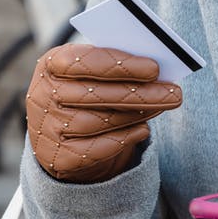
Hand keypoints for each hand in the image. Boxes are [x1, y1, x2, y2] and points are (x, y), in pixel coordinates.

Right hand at [26, 44, 182, 182]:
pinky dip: (122, 139)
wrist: (60, 131)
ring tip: (163, 105)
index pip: (81, 61)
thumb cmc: (85, 89)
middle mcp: (42, 95)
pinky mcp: (56, 157)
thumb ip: (116, 66)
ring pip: (98, 122)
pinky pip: (94, 150)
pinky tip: (143, 130)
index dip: (119, 65)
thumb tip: (156, 69)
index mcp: (51, 64)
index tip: (154, 68)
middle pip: (95, 95)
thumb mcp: (92, 71)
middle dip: (140, 94)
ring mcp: (46, 128)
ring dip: (136, 114)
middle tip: (175, 93)